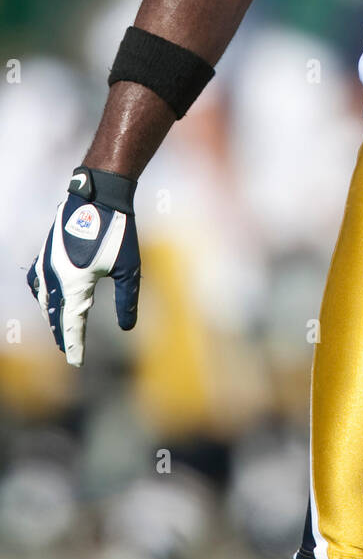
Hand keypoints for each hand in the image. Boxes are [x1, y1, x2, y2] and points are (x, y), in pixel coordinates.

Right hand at [27, 167, 139, 367]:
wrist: (99, 195)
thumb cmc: (117, 230)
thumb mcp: (129, 268)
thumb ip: (127, 300)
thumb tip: (127, 327)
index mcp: (74, 284)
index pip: (72, 324)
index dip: (74, 346)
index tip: (77, 364)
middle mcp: (55, 277)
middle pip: (55, 315)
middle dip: (62, 334)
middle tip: (70, 351)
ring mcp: (47, 263)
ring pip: (44, 299)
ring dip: (51, 316)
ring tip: (61, 328)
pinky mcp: (46, 251)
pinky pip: (37, 280)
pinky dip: (42, 295)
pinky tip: (49, 296)